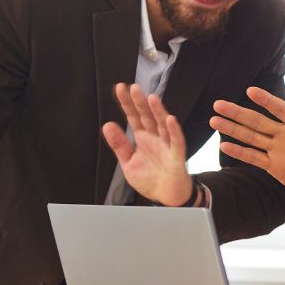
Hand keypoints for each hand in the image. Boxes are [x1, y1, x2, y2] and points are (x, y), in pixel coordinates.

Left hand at [102, 83, 191, 205]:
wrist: (167, 197)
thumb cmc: (151, 179)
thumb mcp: (128, 163)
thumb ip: (119, 145)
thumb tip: (107, 125)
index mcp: (143, 138)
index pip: (133, 117)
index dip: (126, 103)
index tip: (119, 88)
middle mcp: (155, 138)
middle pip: (147, 117)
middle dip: (140, 102)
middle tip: (133, 87)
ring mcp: (167, 145)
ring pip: (162, 125)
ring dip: (157, 111)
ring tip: (151, 97)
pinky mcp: (176, 156)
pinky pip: (176, 141)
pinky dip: (173, 130)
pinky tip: (169, 119)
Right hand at [210, 88, 284, 194]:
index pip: (280, 109)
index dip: (266, 100)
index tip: (250, 91)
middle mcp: (284, 134)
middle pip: (257, 121)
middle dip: (238, 113)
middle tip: (218, 104)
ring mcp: (277, 149)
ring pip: (251, 137)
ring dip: (233, 129)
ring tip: (214, 119)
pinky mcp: (274, 165)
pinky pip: (254, 157)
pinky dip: (240, 152)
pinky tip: (224, 146)